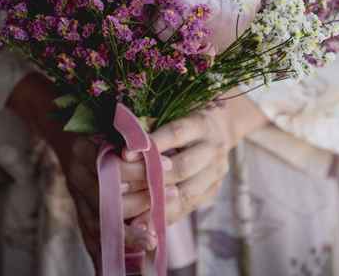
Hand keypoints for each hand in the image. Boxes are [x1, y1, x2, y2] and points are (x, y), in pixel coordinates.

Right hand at [7, 73, 157, 266]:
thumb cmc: (95, 122)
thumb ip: (130, 132)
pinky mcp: (79, 210)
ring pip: (97, 223)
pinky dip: (102, 255)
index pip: (112, 166)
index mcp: (84, 149)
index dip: (139, 170)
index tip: (167, 168)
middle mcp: (76, 174)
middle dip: (139, 204)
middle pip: (106, 199)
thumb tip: (151, 146)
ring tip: (153, 241)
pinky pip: (89, 237)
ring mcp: (76, 195)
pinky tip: (113, 269)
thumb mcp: (110, 120)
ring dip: (125, 236)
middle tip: (169, 202)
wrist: (61, 127)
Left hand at [122, 94, 268, 226]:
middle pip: (183, 167)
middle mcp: (213, 149)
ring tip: (129, 212)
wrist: (217, 130)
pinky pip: (186, 208)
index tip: (125, 154)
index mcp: (201, 124)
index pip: (176, 133)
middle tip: (121, 186)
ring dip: (156, 203)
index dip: (152, 144)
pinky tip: (143, 224)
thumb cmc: (181, 121)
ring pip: (186, 193)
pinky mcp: (212, 192)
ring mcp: (216, 173)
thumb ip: (148, 127)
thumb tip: (124, 149)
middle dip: (150, 178)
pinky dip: (164, 217)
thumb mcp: (169, 114)